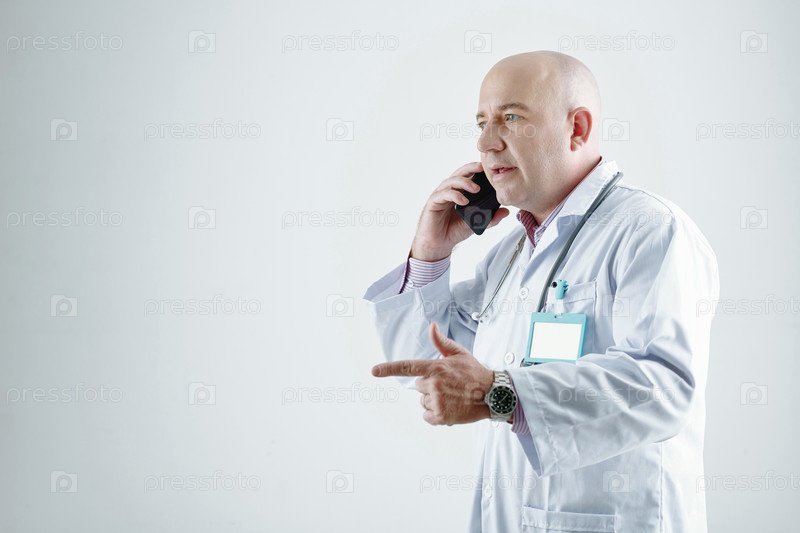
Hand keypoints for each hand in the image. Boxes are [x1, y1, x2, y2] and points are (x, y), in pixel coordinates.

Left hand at [371, 322, 494, 424]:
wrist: (493, 394)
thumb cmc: (475, 372)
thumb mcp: (460, 354)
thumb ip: (442, 342)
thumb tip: (432, 326)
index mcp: (435, 368)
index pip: (407, 367)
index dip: (388, 369)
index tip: (374, 371)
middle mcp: (433, 384)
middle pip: (418, 386)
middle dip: (429, 386)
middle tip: (448, 385)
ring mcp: (436, 401)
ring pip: (423, 401)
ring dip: (434, 400)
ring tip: (452, 397)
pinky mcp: (440, 416)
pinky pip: (427, 416)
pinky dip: (435, 415)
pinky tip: (450, 408)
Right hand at [410, 162, 509, 261]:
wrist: (439, 244)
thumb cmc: (453, 231)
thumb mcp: (476, 224)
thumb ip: (490, 218)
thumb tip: (506, 211)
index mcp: (459, 192)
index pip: (469, 175)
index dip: (477, 169)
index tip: (490, 168)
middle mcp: (449, 190)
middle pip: (459, 173)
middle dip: (471, 168)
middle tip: (483, 169)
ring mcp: (440, 195)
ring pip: (451, 181)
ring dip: (464, 182)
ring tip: (476, 189)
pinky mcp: (433, 203)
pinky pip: (443, 194)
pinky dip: (454, 195)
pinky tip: (463, 201)